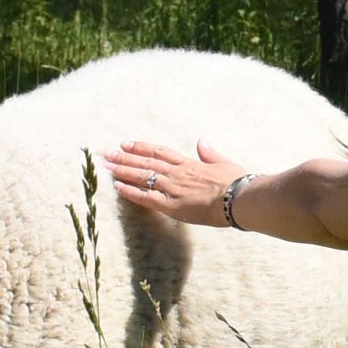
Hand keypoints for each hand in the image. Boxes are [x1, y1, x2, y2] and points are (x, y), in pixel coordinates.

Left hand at [102, 141, 248, 227]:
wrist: (241, 199)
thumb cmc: (238, 183)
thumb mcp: (225, 163)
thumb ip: (210, 153)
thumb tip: (202, 141)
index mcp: (190, 164)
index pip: (160, 152)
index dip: (142, 148)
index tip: (126, 144)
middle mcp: (178, 173)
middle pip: (146, 162)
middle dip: (125, 157)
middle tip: (107, 153)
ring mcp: (174, 188)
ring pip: (143, 177)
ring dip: (123, 171)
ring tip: (106, 166)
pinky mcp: (173, 206)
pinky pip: (147, 198)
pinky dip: (131, 192)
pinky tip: (117, 187)